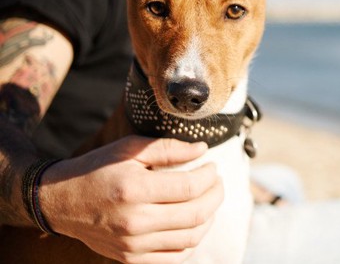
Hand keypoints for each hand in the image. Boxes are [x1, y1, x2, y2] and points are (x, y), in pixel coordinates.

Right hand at [40, 136, 223, 263]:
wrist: (61, 201)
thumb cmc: (97, 168)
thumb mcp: (130, 148)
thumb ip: (169, 148)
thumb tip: (203, 150)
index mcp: (134, 189)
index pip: (190, 187)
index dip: (209, 176)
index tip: (212, 166)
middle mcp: (134, 221)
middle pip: (195, 214)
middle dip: (216, 195)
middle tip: (217, 181)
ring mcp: (132, 244)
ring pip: (190, 238)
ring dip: (209, 218)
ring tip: (209, 200)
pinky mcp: (130, 258)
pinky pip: (175, 257)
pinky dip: (192, 241)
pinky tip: (194, 223)